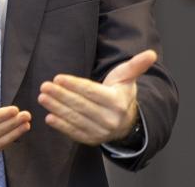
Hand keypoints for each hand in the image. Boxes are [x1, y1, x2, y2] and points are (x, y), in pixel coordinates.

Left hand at [38, 49, 156, 145]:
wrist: (126, 121)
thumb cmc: (121, 93)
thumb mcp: (127, 77)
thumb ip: (136, 65)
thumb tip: (151, 54)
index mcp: (117, 102)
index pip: (91, 92)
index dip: (74, 85)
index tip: (58, 78)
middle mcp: (110, 119)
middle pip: (81, 106)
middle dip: (60, 96)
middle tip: (44, 86)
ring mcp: (101, 132)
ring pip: (76, 119)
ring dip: (57, 108)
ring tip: (42, 98)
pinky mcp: (92, 140)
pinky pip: (75, 133)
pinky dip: (62, 126)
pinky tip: (49, 117)